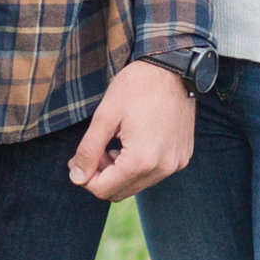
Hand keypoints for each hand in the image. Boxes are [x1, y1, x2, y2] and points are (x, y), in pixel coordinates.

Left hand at [67, 59, 196, 202]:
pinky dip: (139, 165)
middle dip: (102, 176)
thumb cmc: (137, 86)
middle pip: (120, 192)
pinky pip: (154, 174)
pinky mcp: (183, 157)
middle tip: (96, 150)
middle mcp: (162, 168)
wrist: (174, 67)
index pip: (103, 190)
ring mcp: (176, 164)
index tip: (78, 158)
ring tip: (114, 144)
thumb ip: (88, 150)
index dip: (84, 177)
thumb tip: (77, 178)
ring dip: (120, 172)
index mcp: (141, 160)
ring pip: (137, 184)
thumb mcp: (105, 115)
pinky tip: (134, 141)